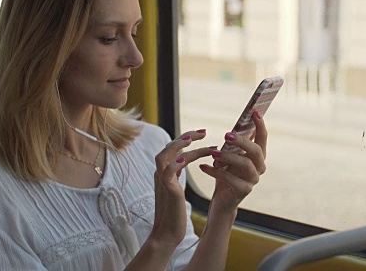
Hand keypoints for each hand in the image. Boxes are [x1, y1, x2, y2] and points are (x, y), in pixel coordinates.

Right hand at [149, 129, 212, 247]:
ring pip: (164, 156)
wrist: (167, 234)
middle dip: (185, 137)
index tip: (204, 134)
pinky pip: (167, 173)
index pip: (173, 148)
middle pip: (168, 147)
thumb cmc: (174, 212)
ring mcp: (162, 182)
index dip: (187, 138)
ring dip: (178, 146)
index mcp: (164, 172)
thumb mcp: (176, 188)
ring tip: (193, 139)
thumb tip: (183, 160)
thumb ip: (176, 174)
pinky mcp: (167, 191)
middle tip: (204, 132)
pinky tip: (184, 157)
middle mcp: (161, 174)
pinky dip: (174, 164)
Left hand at [199, 112, 266, 211]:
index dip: (260, 125)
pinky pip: (230, 179)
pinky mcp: (244, 191)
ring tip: (213, 153)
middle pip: (256, 151)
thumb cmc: (226, 174)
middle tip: (226, 134)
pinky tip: (203, 166)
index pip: (262, 138)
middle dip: (242, 141)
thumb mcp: (229, 157)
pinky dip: (215, 172)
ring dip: (228, 157)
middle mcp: (259, 168)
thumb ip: (233, 145)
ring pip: (245, 165)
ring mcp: (253, 180)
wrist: (222, 200)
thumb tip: (234, 128)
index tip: (255, 112)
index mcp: (257, 157)